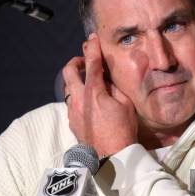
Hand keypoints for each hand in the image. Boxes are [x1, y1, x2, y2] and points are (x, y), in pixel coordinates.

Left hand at [62, 35, 137, 156]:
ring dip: (76, 80)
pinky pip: (71, 102)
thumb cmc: (123, 130)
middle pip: (69, 71)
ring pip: (68, 87)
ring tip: (88, 82)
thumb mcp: (126, 104)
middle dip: (76, 61)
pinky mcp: (72, 122)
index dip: (93, 48)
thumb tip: (107, 77)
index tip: (93, 38)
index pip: (91, 63)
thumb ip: (114, 87)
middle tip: (86, 61)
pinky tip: (89, 102)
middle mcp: (79, 99)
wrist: (111, 157)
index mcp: (93, 92)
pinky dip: (78, 96)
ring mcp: (73, 111)